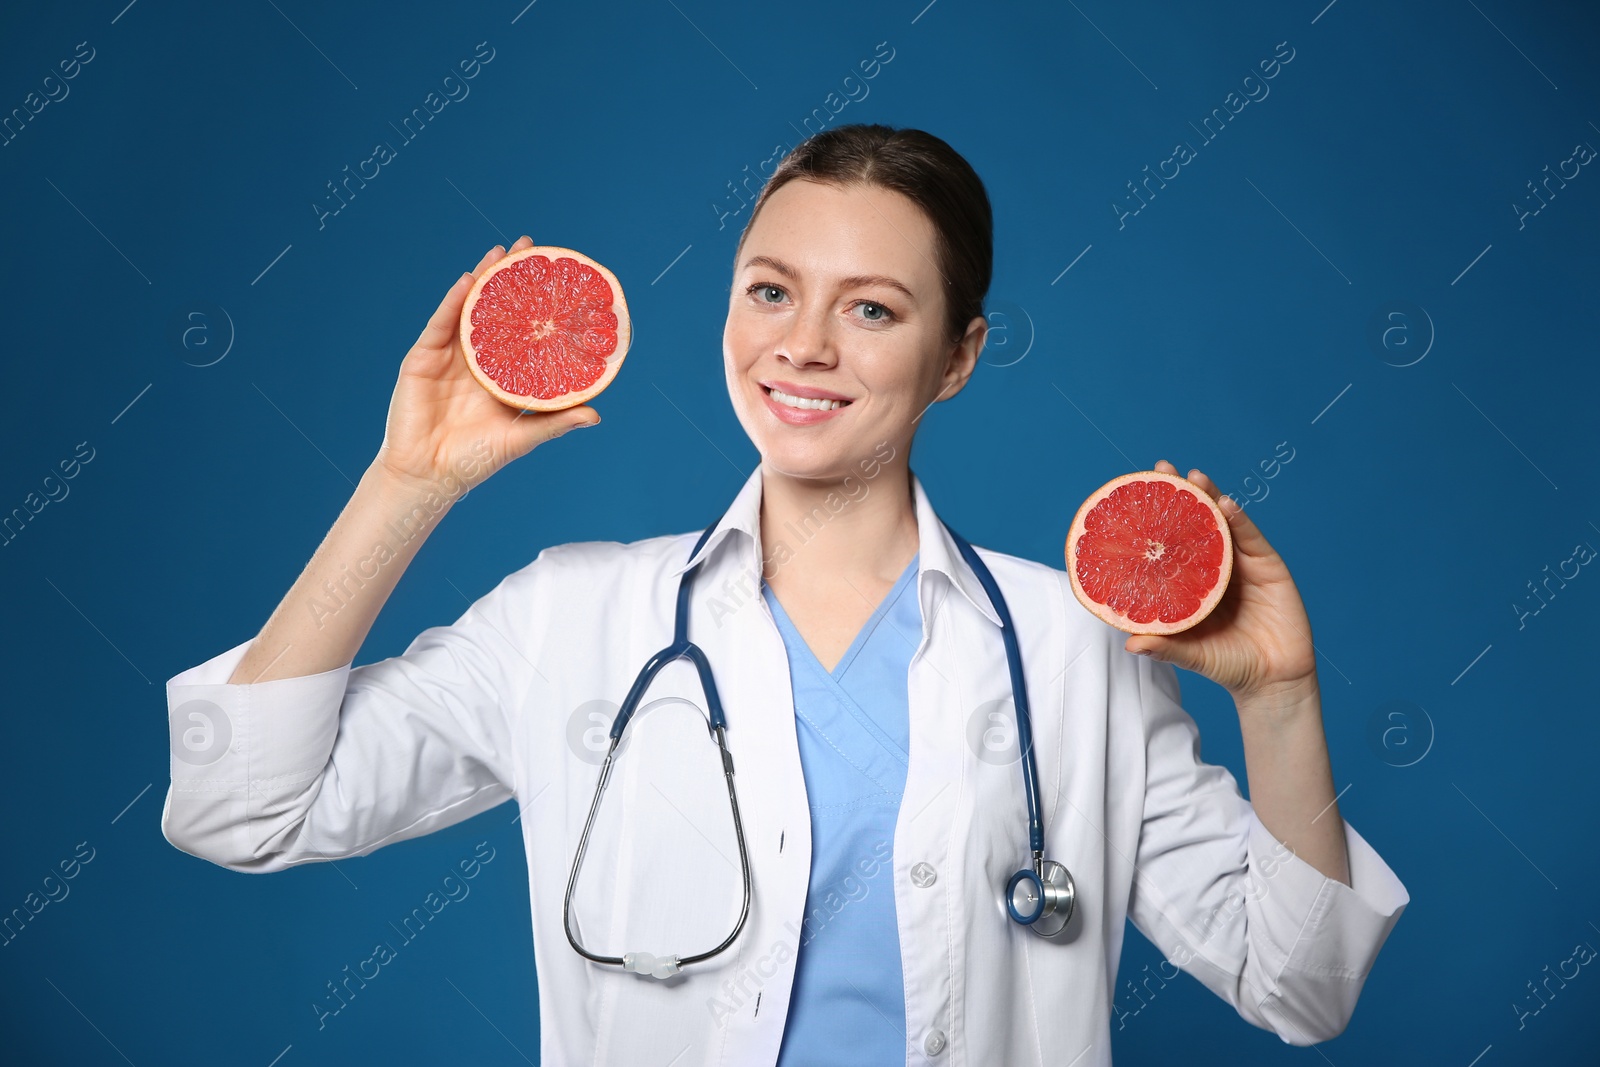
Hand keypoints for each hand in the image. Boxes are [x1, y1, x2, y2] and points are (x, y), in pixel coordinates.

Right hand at [372, 235, 599, 493]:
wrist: (429, 475)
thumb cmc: (475, 460)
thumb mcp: (521, 437)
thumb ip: (555, 422)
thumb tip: (596, 415)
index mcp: (501, 375)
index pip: (522, 330)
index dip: (536, 304)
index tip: (557, 278)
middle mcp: (476, 360)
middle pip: (496, 310)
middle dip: (510, 278)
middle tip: (529, 246)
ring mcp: (448, 356)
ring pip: (469, 309)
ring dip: (483, 278)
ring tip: (502, 252)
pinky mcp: (423, 358)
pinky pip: (440, 324)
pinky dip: (453, 302)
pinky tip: (468, 281)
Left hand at [1123, 460, 1317, 700]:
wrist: (1273, 681)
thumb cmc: (1228, 665)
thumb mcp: (1192, 654)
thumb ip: (1166, 647)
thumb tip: (1129, 644)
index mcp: (1191, 582)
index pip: (1171, 543)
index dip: (1156, 518)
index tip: (1136, 492)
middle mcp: (1214, 567)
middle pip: (1196, 524)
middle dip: (1181, 494)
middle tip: (1162, 467)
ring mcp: (1242, 565)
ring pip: (1224, 524)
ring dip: (1211, 497)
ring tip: (1194, 476)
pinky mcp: (1269, 567)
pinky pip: (1252, 539)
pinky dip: (1240, 522)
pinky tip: (1227, 505)